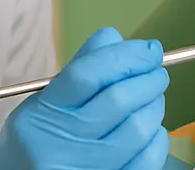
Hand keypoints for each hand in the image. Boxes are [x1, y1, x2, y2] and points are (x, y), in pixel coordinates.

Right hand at [0, 27, 169, 169]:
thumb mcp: (43, 104)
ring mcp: (85, 169)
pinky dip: (156, 138)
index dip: (125, 56)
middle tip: (156, 72)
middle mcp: (60, 144)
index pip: (87, 73)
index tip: (149, 50)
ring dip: (154, 106)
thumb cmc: (38, 142)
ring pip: (137, 129)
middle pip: (118, 100)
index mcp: (42, 114)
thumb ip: (78, 70)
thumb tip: (114, 37)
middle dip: (148, 79)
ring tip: (151, 100)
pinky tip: (149, 130)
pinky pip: (147, 160)